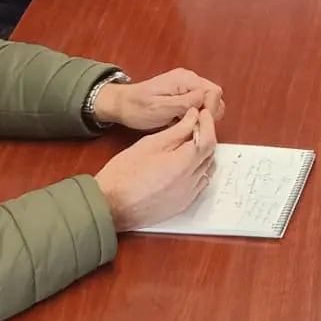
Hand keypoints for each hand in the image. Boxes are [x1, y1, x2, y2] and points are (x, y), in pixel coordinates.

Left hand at [94, 67, 224, 130]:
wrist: (121, 104)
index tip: (198, 123)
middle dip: (208, 113)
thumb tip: (205, 100)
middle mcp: (189, 79)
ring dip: (202, 115)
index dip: (210, 110)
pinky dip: (196, 115)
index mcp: (186, 79)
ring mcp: (187, 86)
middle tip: (194, 126)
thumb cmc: (137, 107)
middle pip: (214, 96)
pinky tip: (184, 123)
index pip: (213, 92)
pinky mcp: (183, 94)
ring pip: (208, 102)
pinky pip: (199, 104)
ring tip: (188, 125)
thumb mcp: (160, 107)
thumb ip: (184, 103)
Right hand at [94, 105, 217, 230]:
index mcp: (183, 163)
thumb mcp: (149, 144)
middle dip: (206, 137)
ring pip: (206, 170)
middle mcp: (190, 181)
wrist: (110, 205)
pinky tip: (185, 165)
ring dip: (203, 155)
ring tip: (189, 144)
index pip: (208, 140)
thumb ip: (176, 130)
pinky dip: (198, 172)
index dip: (208, 124)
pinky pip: (199, 185)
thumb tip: (193, 117)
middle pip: (210, 155)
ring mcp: (188, 196)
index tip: (202, 114)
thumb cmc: (124, 173)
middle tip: (196, 125)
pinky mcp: (182, 205)